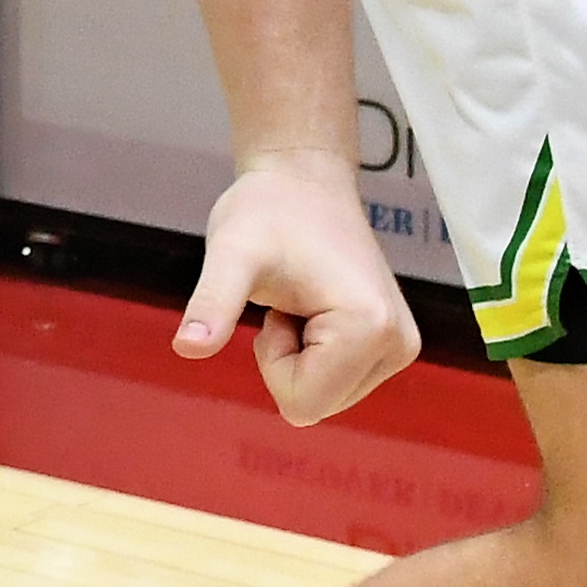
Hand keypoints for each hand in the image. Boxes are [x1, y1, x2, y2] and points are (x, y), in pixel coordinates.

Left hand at [177, 153, 421, 425]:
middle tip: (286, 302)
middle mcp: (398, 345)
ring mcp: (400, 347)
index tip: (277, 307)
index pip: (303, 404)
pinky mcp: (394, 345)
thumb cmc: (266, 210)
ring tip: (299, 300)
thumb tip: (185, 348)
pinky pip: (337, 381)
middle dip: (286, 360)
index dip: (272, 360)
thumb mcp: (230, 254)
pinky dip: (313, 352)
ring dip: (299, 356)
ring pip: (325, 397)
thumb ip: (213, 302)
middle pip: (316, 405)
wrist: (303, 181)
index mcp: (372, 329)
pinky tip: (312, 306)